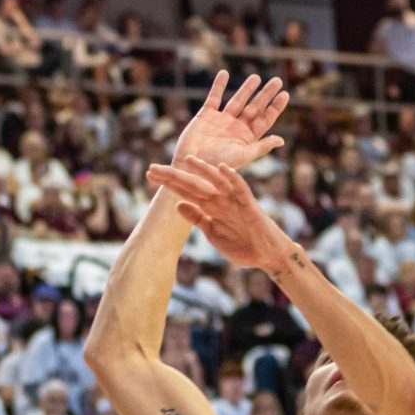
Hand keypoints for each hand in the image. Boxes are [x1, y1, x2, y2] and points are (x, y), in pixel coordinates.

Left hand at [146, 155, 297, 275]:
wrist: (265, 254)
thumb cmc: (241, 245)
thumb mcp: (212, 233)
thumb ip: (197, 218)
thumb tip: (177, 205)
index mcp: (210, 207)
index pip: (185, 192)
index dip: (168, 184)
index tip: (149, 175)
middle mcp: (220, 200)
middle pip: (194, 184)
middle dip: (174, 177)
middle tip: (153, 167)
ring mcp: (234, 201)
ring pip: (216, 181)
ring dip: (203, 170)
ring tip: (188, 159)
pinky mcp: (248, 204)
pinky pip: (240, 188)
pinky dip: (232, 178)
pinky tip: (222, 168)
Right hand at [170, 70, 288, 170]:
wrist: (191, 167)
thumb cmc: (218, 165)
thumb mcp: (243, 155)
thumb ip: (261, 146)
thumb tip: (282, 140)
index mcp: (247, 137)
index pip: (265, 119)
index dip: (275, 107)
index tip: (285, 94)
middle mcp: (236, 127)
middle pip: (255, 107)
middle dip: (265, 94)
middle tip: (277, 80)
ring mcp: (221, 120)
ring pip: (237, 100)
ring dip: (247, 88)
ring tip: (256, 77)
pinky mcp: (206, 115)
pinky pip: (214, 97)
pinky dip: (218, 85)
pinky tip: (224, 73)